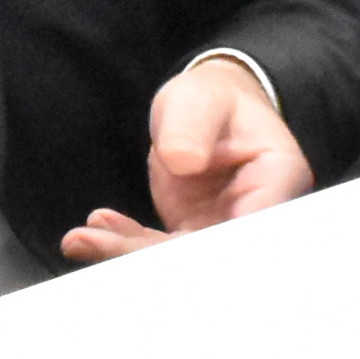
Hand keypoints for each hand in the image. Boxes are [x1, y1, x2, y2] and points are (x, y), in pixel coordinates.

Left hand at [63, 56, 311, 260]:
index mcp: (277, 178)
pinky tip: (93, 233)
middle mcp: (254, 212)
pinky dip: (124, 245)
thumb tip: (182, 160)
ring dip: (130, 255)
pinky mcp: (192, 235)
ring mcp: (222, 228)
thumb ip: (193, 126)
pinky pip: (158, 251)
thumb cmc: (212, 100)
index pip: (254, 224)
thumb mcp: (200, 100)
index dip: (217, 245)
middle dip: (156, 256)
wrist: (203, 110)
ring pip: (179, 258)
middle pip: (212, 252)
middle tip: (102, 244)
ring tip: (83, 240)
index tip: (170, 250)